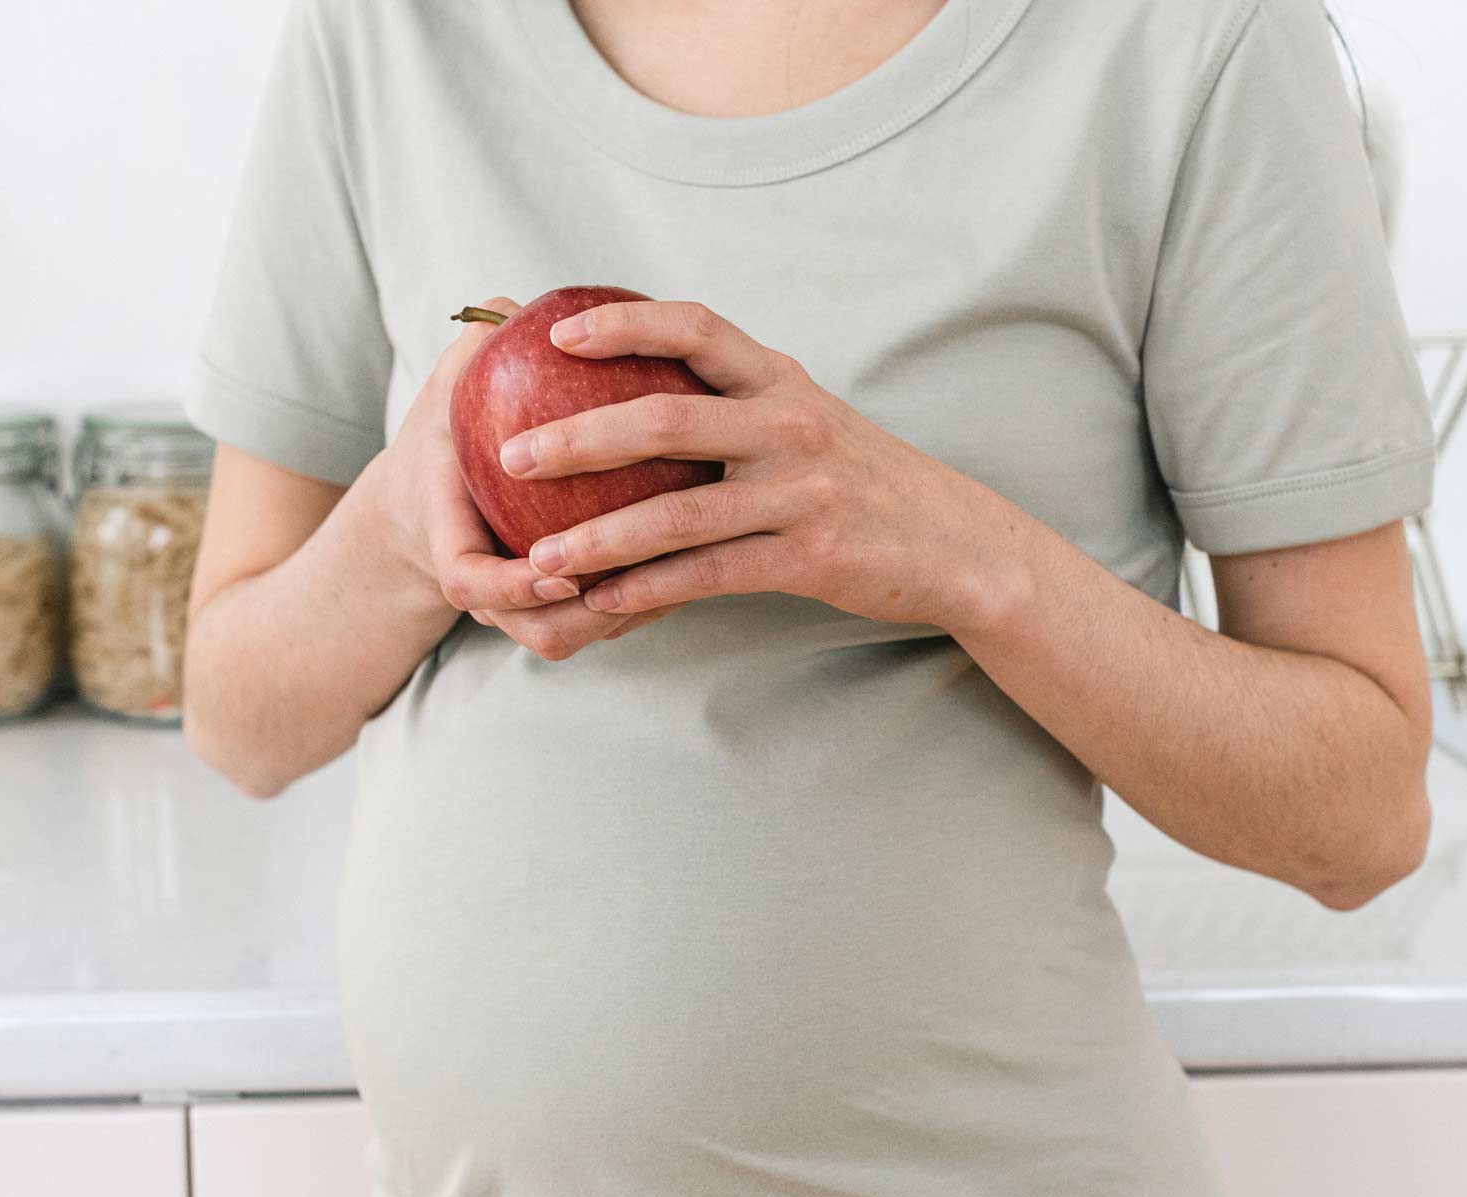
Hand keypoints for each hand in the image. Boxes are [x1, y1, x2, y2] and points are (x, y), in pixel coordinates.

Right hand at [384, 295, 684, 659]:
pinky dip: (645, 603)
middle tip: (648, 575)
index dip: (512, 586)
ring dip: (630, 614)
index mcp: (447, 536)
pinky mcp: (555, 616)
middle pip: (538, 631)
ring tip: (689, 567)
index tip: (558, 567)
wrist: (436, 498)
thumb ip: (475, 347)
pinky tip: (700, 559)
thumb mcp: (449, 387)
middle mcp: (487, 587)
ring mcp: (519, 611)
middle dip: (587, 616)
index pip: (466, 579)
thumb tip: (515, 304)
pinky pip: (604, 624)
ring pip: (575, 638)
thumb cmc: (452, 432)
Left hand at [494, 300, 1030, 633]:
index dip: (623, 324)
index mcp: (782, 381)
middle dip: (579, 435)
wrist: (952, 542)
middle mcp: (789, 425)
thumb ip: (737, 404)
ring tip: (540, 556)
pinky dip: (648, 590)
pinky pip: (708, 574)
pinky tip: (603, 603)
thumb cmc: (863, 481)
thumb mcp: (808, 421)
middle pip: (665, 416)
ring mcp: (800, 492)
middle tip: (514, 454)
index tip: (558, 332)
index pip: (695, 328)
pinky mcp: (807, 555)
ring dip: (599, 537)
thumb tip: (639, 397)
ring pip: (676, 512)